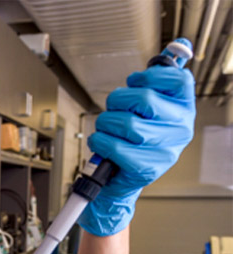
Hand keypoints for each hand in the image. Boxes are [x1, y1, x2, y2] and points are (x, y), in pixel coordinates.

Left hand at [81, 40, 196, 235]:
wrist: (119, 179)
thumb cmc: (132, 137)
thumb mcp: (149, 106)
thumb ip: (159, 77)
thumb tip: (179, 45)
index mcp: (184, 108)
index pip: (178, 79)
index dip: (148, 76)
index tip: (134, 83)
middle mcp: (181, 128)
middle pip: (144, 98)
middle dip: (117, 100)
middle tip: (113, 109)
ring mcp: (166, 150)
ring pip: (126, 122)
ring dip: (105, 123)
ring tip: (107, 130)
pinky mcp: (147, 168)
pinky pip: (114, 145)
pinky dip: (99, 141)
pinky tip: (103, 144)